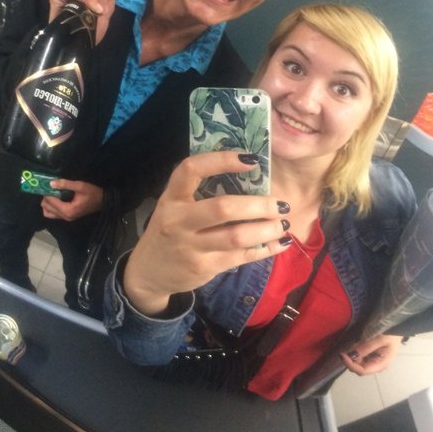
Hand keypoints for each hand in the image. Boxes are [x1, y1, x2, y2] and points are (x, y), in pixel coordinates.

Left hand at [41, 179, 103, 221]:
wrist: (102, 201)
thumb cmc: (92, 193)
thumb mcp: (80, 186)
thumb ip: (65, 184)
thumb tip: (51, 183)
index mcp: (68, 210)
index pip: (50, 202)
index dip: (47, 192)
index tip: (47, 184)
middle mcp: (65, 216)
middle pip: (46, 208)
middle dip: (46, 198)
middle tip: (49, 188)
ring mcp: (66, 218)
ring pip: (48, 213)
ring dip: (47, 203)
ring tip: (52, 193)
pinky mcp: (68, 217)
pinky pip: (53, 214)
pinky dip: (51, 207)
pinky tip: (56, 198)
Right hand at [123, 151, 292, 316]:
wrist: (149, 272)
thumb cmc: (170, 229)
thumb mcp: (174, 206)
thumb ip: (200, 192)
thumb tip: (248, 174)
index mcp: (171, 198)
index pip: (191, 170)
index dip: (221, 161)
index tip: (251, 159)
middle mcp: (178, 221)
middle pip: (222, 208)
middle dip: (258, 205)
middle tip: (281, 203)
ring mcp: (191, 247)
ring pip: (236, 236)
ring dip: (266, 229)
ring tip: (283, 223)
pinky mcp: (204, 268)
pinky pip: (240, 257)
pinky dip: (265, 249)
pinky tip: (279, 243)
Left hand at [340, 334, 401, 375]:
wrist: (397, 328)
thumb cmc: (391, 334)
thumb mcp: (380, 339)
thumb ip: (366, 347)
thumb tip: (352, 355)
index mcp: (380, 364)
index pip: (362, 371)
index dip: (351, 364)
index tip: (342, 354)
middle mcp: (376, 365)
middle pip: (358, 368)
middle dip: (349, 361)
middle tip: (342, 349)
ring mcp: (373, 360)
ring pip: (358, 363)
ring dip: (350, 357)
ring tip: (345, 347)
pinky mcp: (370, 355)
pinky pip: (359, 357)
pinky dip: (353, 353)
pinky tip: (350, 346)